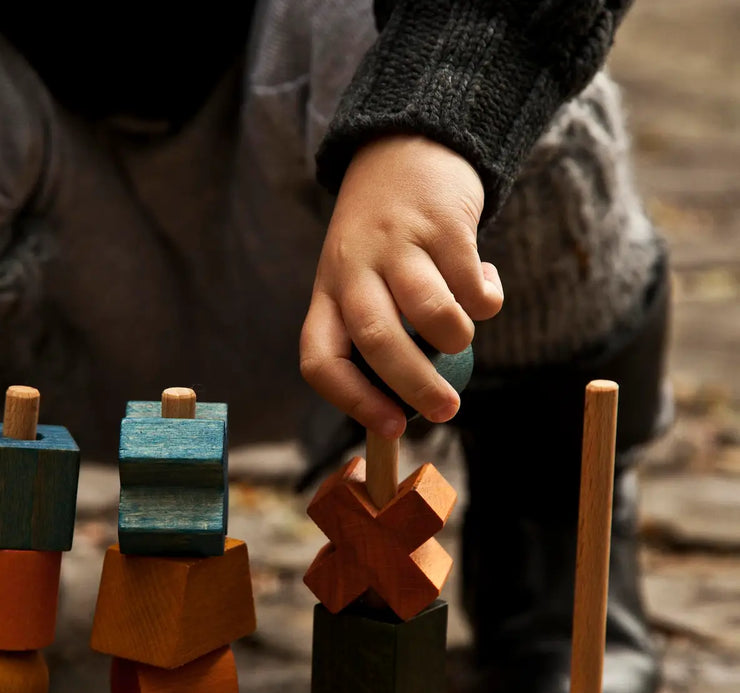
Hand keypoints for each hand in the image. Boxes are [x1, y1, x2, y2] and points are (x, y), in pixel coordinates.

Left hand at [300, 135, 503, 437]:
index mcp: (327, 293)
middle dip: (415, 385)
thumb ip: (376, 331)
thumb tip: (410, 404)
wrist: (404, 148)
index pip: (320, 359)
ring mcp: (397, 243)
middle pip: (376, 340)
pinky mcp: (442, 222)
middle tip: (447, 411)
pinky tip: (485, 288)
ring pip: (430, 311)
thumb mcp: (357, 279)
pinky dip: (487, 301)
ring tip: (464, 337)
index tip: (389, 428)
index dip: (351, 401)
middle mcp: (353, 268)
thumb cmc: (383, 240)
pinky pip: (472, 283)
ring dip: (457, 338)